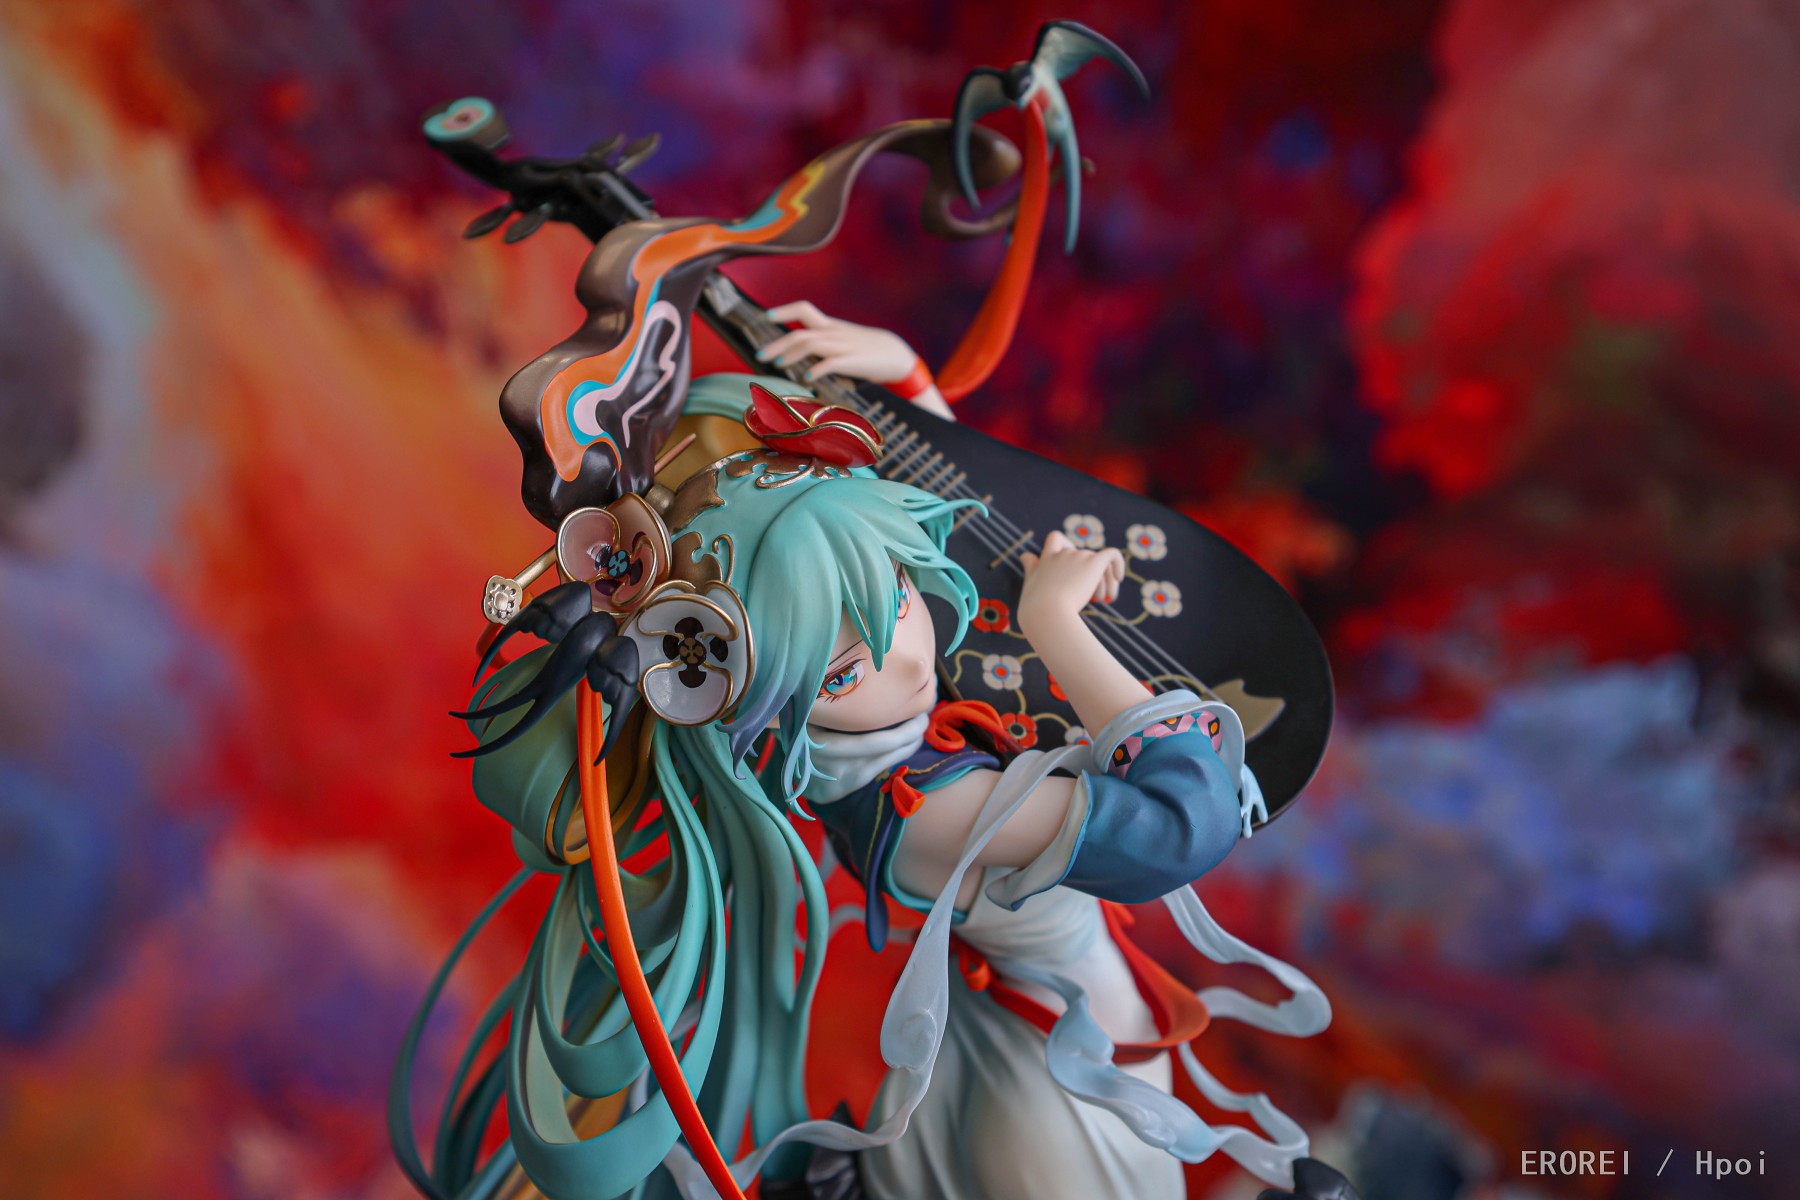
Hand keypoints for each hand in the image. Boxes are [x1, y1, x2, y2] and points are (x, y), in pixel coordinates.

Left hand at [759, 301, 917, 383]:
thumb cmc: (864, 351)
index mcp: (829, 326)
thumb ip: (821, 345)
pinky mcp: (852, 361)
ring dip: (791, 354)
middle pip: (800, 333)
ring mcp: (842, 346)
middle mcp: (833, 333)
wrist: (895, 355)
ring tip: (778, 364)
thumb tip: (797, 356)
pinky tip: (807, 377)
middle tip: (760, 355)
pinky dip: (818, 369)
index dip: (784, 311)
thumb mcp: (841, 341)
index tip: (766, 317)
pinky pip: (832, 363)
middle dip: (777, 343)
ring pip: (811, 344)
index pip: (804, 309)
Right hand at [1016, 531, 1124, 639]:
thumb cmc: (1035, 608)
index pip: (1055, 539)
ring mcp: (1078, 556)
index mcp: (1046, 559)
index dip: (1066, 547)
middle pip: (1083, 557)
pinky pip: (1112, 555)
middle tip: (1097, 598)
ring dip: (1103, 582)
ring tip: (1104, 601)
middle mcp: (1063, 554)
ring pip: (1098, 563)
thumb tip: (1025, 555)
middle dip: (1090, 576)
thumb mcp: (1030, 584)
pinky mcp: (1093, 562)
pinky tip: (1119, 579)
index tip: (1073, 570)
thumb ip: (1031, 568)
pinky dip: (1118, 565)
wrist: (1047, 614)